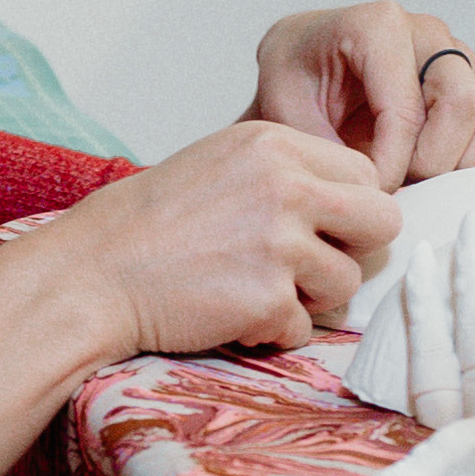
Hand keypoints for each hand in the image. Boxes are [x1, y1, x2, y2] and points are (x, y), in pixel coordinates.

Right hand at [64, 120, 399, 362]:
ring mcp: (280, 244)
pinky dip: (271, 331)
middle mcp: (286, 186)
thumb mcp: (220, 163)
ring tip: (251, 288)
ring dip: (307, 297)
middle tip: (306, 264)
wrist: (92, 274)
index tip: (317, 227)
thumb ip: (286, 171)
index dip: (348, 208)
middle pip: (382, 223)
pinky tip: (228, 313)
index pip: (365, 172)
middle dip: (351, 249)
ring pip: (347, 283)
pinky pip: (305, 328)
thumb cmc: (148, 224)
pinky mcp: (268, 299)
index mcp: (274, 144)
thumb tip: (352, 200)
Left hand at [251, 1, 474, 184]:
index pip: (404, 108)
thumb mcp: (281, 104)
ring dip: (468, 159)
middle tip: (400, 188)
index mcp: (377, 25)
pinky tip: (448, 173)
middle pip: (464, 102)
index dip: (392, 164)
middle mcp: (428, 30)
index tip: (371, 192)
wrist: (309, 67)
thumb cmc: (297, 78)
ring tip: (423, 181)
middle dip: (434, 162)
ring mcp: (461, 51)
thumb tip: (370, 183)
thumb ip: (318, 141)